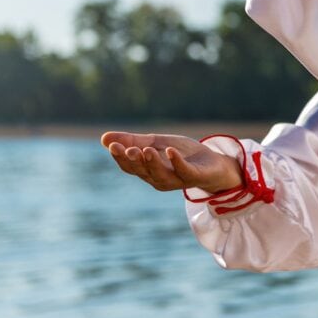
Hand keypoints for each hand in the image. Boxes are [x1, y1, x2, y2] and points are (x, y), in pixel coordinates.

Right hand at [101, 131, 243, 193]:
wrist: (213, 164)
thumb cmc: (181, 155)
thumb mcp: (156, 143)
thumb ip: (133, 141)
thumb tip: (104, 138)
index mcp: (147, 171)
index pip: (129, 166)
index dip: (119, 156)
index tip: (111, 144)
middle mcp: (158, 179)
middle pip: (141, 171)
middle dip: (132, 160)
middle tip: (124, 148)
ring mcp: (176, 180)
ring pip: (160, 174)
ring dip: (152, 162)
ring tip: (146, 149)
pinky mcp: (193, 176)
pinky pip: (183, 171)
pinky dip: (176, 162)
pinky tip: (170, 151)